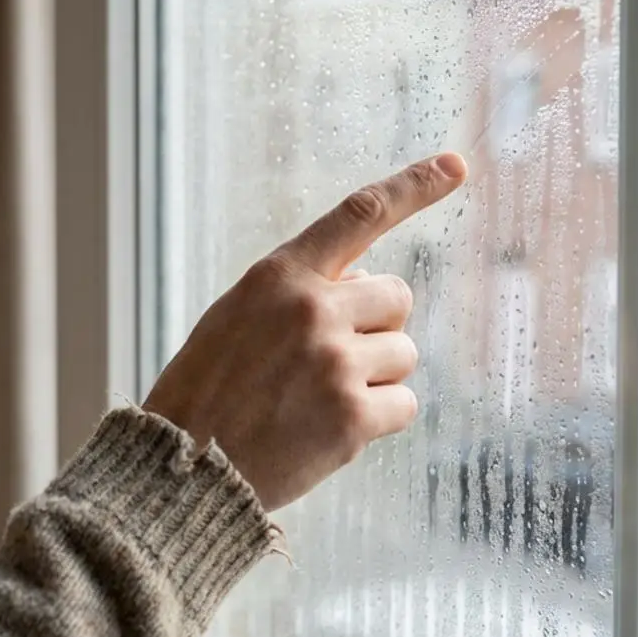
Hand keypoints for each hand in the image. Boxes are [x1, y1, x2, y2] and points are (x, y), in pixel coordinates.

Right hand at [143, 152, 468, 509]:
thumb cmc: (207, 392)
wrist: (180, 471)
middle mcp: (312, 309)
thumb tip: (369, 285)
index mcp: (278, 276)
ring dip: (376, 377)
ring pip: (403, 354)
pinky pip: (404, 405)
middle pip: (398, 297)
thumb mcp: (237, 317)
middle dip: (377, 326)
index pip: (359, 213)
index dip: (414, 186)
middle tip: (331, 360)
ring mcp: (336, 363)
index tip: (457, 165)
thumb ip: (300, 294)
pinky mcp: (353, 418)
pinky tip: (331, 431)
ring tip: (319, 400)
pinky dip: (379, 420)